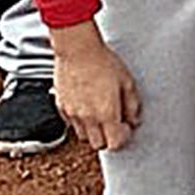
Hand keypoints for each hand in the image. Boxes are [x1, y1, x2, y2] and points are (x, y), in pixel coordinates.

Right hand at [50, 24, 140, 151]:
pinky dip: (80, 121)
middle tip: (114, 122)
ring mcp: (72, 114)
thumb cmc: (103, 62)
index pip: (115, 144)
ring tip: (100, 113)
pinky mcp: (61, 107)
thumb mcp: (127, 82)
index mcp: (106, 113)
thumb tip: (134, 120)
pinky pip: (71, 124)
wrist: (77, 50)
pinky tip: (87, 106)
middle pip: (98, 145)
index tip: (126, 126)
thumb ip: (132, 105)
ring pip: (83, 137)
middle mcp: (87, 118)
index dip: (123, 138)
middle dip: (108, 138)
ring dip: (93, 131)